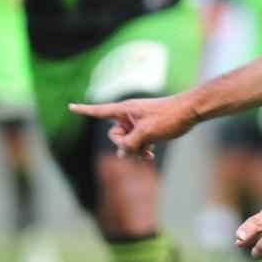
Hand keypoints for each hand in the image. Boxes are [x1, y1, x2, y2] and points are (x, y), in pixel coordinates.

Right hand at [68, 94, 197, 159]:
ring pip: (127, 142)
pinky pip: (137, 142)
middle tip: (140, 146)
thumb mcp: (147, 132)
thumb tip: (122, 154)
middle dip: (124, 145)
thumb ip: (130, 144)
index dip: (83, 110)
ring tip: (148, 154)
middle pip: (114, 135)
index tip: (69, 106)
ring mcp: (138, 122)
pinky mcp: (147, 128)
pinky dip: (141, 149)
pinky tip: (150, 155)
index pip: (99, 111)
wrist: (191, 111)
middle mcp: (129, 115)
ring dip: (134, 150)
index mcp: (125, 109)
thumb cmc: (170, 116)